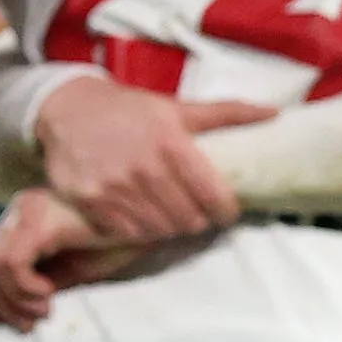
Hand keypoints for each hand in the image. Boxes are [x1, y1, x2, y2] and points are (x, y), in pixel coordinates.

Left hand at [0, 188, 141, 330]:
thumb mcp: (76, 267)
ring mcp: (27, 212)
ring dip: (15, 299)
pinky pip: (12, 262)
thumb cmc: (119, 239)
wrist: (150, 216)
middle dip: (2, 304)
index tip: (23, 323)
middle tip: (30, 324)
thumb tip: (18, 309)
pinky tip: (48, 294)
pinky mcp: (39, 221)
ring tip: (44, 310)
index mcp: (26, 220)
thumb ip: (46, 279)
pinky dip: (24, 287)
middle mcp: (20, 211)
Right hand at [34, 75, 276, 243]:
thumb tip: (274, 114)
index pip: (216, 200)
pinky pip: (127, 234)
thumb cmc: (129, 108)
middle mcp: (144, 168)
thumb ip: (226, 113)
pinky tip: (137, 212)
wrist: (66, 107)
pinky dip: (137, 229)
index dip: (225, 210)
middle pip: (190, 221)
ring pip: (160, 231)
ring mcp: (115, 187)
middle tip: (190, 207)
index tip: (222, 209)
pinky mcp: (90, 201)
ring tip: (163, 210)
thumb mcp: (176, 107)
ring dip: (166, 226)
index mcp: (172, 142)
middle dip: (195, 218)